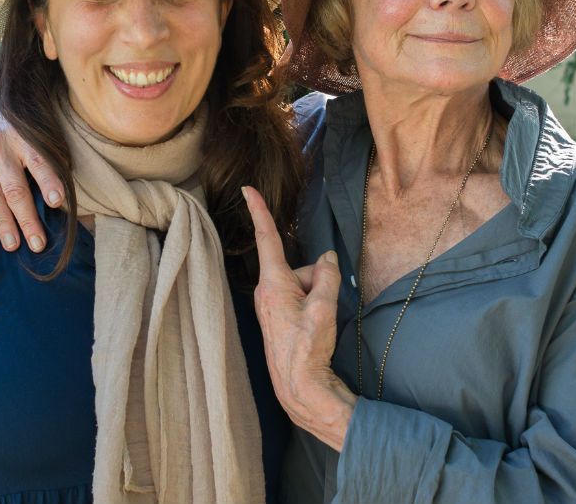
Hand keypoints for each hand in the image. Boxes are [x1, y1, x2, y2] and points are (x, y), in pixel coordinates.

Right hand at [0, 91, 66, 252]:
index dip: (48, 182)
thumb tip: (65, 200)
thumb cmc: (31, 125)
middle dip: (27, 218)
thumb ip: (51, 160)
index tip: (58, 203)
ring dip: (1, 221)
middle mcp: (1, 145)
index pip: (39, 162)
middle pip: (14, 188)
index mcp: (26, 138)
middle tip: (38, 244)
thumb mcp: (45, 134)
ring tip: (11, 245)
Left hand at [242, 186, 356, 451]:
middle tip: (323, 309)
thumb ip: (327, 277)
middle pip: (300, 268)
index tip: (248, 189)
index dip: (259, 211)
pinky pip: (300, 298)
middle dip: (318, 279)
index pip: (268, 238)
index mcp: (274, 283)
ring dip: (316, 297)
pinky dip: (312, 307)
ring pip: (303, 284)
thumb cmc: (308, 348)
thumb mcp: (325, 307)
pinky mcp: (276, 316)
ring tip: (317, 324)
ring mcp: (270, 304)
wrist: (299, 386)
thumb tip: (328, 259)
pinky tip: (313, 330)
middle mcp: (266, 290)